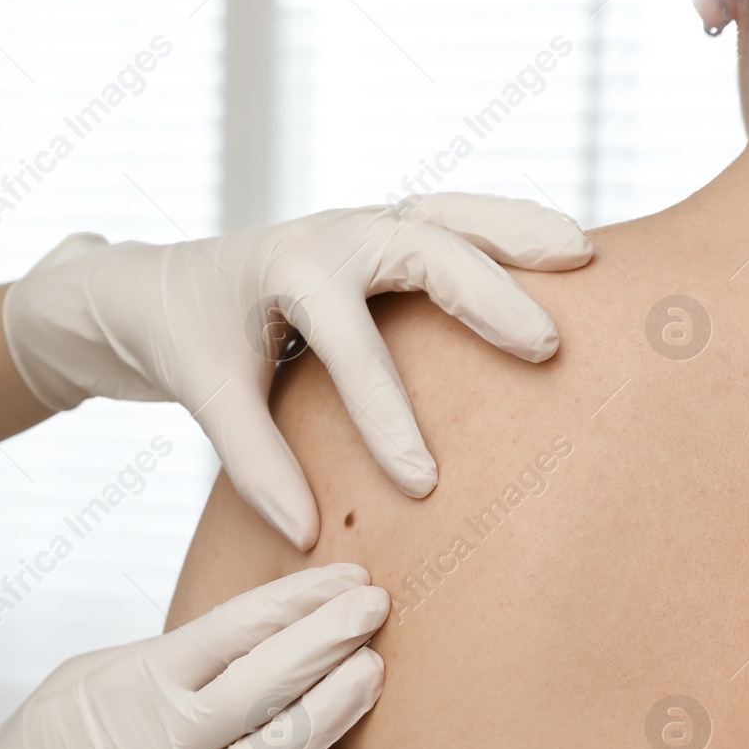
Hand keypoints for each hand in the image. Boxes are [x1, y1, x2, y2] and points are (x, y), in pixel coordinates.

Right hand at [0, 564, 387, 748]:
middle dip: (333, 638)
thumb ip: (167, 655)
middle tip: (375, 608)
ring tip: (372, 672)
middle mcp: (169, 742)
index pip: (240, 628)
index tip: (345, 580)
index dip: (301, 599)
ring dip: (336, 709)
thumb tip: (244, 635)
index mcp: (141, 682)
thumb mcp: (89, 675)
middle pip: (272, 683)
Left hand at [2, 193, 593, 548]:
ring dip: (518, 231)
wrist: (161, 287)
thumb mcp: (206, 395)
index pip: (349, 342)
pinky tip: (563, 252)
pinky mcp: (382, 232)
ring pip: (453, 213)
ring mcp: (363, 224)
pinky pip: (455, 221)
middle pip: (423, 246)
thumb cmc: (186, 337)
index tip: (423, 482)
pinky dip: (506, 230)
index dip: (387, 415)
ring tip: (587, 257)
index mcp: (285, 269)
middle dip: (485, 295)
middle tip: (545, 347)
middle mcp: (332, 233)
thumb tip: (306, 534)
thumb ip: (253, 461)